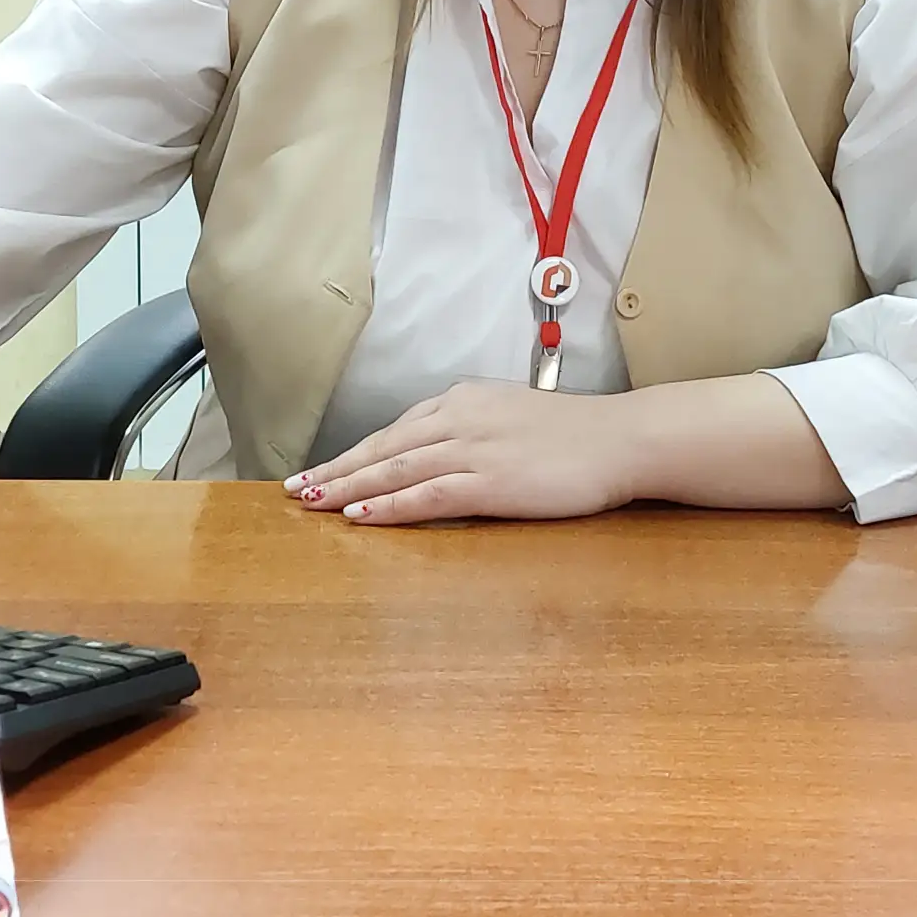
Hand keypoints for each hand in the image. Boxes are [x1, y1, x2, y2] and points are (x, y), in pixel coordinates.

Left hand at [283, 381, 638, 525]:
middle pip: (383, 448)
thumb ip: (472, 429)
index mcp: (463, 400)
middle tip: (294, 489)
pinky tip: (359, 516)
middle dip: (335, 469)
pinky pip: (426, 496)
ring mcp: (472, 449)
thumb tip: (440, 451)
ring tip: (313, 504)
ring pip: (394, 470)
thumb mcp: (511, 417)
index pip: (395, 430)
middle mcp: (459, 418)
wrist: (622, 439)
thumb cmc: (575, 435)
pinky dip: (388, 506)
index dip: (354, 452)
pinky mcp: (489, 481)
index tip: (321, 469)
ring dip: (348, 488)